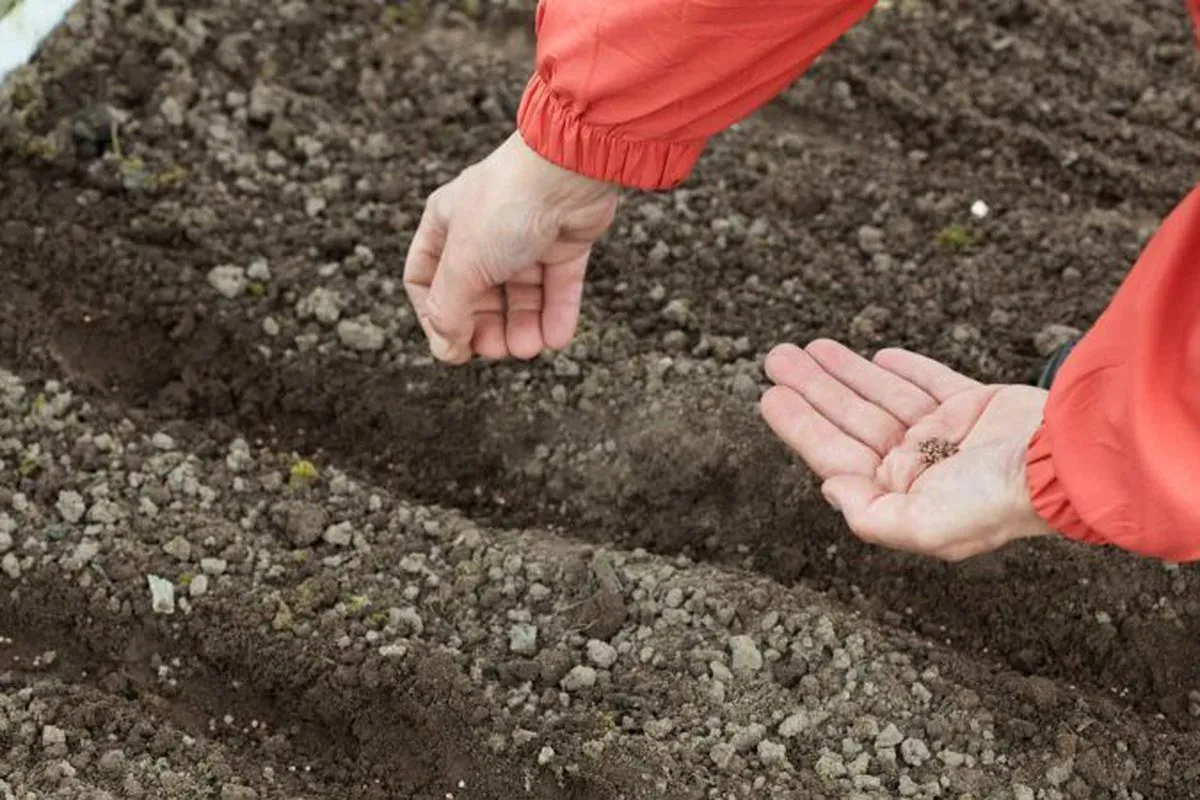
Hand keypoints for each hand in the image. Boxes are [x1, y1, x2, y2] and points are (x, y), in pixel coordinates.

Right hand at [403, 132, 619, 363]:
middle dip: (486, 327)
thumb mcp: (463, 264)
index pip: (427, 280)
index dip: (436, 317)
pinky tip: (556, 339)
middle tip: (497, 350)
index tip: (452, 346)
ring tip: (530, 348)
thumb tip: (446, 349)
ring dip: (523, 327)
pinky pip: (556, 287)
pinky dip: (556, 315)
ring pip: (520, 295)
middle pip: (477, 294)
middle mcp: (483, 231)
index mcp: (446, 225)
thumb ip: (449, 311)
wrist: (568, 170)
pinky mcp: (563, 242)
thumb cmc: (506, 206)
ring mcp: (525, 236)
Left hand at [760, 339, 1054, 560]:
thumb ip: (870, 514)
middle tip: (776, 357)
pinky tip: (877, 356)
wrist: (1066, 462)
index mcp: (901, 495)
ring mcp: (948, 434)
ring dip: (845, 371)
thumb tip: (828, 487)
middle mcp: (919, 465)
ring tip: (809, 347)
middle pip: (851, 419)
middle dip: (812, 389)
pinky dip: (903, 368)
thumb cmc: (995, 500)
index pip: (835, 454)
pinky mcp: (977, 405)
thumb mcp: (924, 527)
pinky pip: (930, 382)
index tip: (769, 396)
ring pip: (882, 396)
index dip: (799, 424)